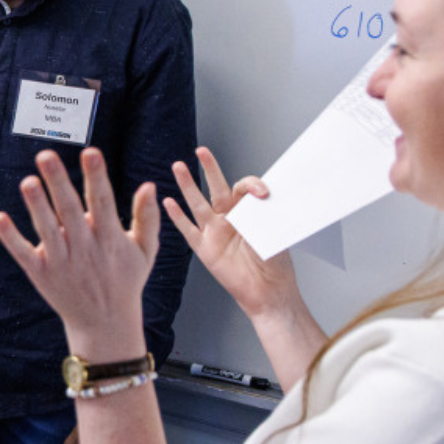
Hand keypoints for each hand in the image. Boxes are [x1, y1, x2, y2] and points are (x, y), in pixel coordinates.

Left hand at [0, 148, 155, 357]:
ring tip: (28, 181)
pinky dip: (11, 238)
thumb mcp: (144, 251)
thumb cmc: (125, 281)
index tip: (90, 152)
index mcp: (109, 238)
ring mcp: (61, 261)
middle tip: (46, 155)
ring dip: (36, 206)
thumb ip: (147, 218)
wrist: (105, 324)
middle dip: (59, 182)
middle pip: (69, 210)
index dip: (96, 177)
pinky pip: (23, 253)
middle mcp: (84, 248)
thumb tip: (149, 185)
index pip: (102, 201)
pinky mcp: (41, 274)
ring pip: (46, 229)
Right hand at [162, 147, 298, 320]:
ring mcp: (215, 233)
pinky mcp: (205, 249)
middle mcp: (230, 220)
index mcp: (248, 213)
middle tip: (202, 151)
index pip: (242, 188)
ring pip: (198, 204)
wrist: (269, 291)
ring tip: (179, 167)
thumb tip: (257, 196)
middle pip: (216, 188)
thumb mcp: (274, 231)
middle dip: (209, 169)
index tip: (262, 193)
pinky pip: (188, 230)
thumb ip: (262, 213)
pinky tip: (168, 202)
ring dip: (188, 185)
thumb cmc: (275, 264)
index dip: (250, 185)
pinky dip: (177, 217)